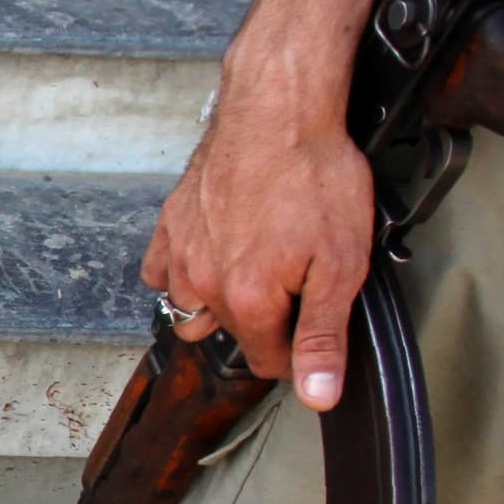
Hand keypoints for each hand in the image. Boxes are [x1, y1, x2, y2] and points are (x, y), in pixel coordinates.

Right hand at [142, 75, 374, 410]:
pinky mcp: (172, 222)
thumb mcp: (342, 262)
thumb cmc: (314, 173)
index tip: (315, 331)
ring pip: (189, 308)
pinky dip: (181, 274)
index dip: (299, 355)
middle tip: (298, 288)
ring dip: (219, 304)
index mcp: (248, 301)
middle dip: (264, 325)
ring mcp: (182, 253)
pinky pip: (161, 269)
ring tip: (254, 275)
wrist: (279, 108)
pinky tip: (212, 256)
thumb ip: (325, 334)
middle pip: (232, 335)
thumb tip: (318, 395)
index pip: (268, 361)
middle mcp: (204, 284)